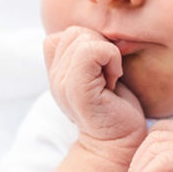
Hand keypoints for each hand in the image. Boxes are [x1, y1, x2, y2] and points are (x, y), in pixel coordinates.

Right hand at [44, 27, 145, 156]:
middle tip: (107, 76)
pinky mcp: (77, 89)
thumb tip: (101, 29)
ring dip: (107, 54)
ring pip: (83, 38)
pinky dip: (111, 58)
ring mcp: (62, 84)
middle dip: (100, 47)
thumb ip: (88, 52)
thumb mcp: (98, 73)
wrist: (118, 142)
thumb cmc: (116, 107)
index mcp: (57, 72)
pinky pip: (93, 50)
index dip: (88, 44)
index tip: (100, 69)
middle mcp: (54, 77)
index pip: (64, 34)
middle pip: (75, 32)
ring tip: (109, 79)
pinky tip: (114, 81)